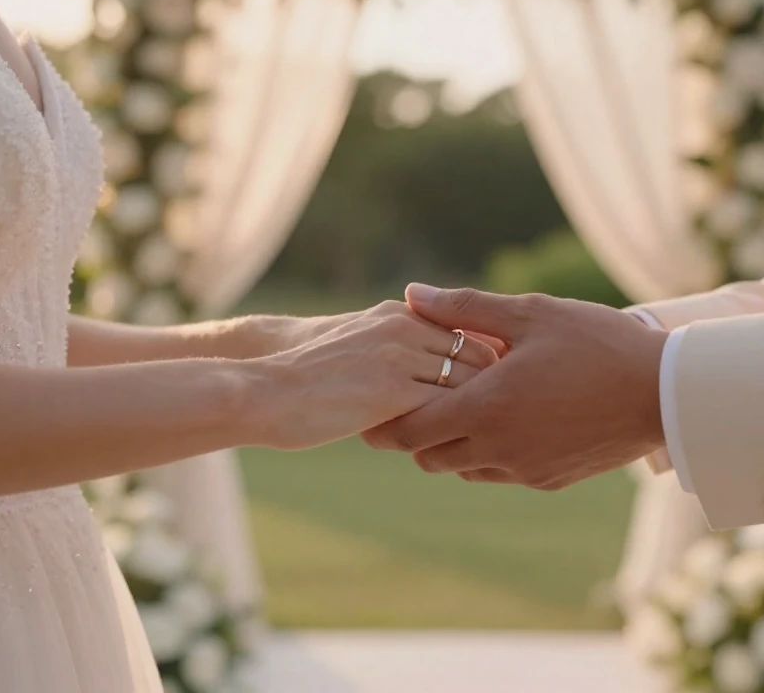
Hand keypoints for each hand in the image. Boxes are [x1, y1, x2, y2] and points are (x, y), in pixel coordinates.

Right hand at [257, 301, 498, 449]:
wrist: (265, 391)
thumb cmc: (310, 376)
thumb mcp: (360, 345)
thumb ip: (398, 349)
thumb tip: (432, 376)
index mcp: (401, 314)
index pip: (469, 333)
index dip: (488, 367)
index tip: (496, 396)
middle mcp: (407, 327)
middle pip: (481, 355)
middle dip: (495, 390)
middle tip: (498, 423)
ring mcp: (402, 356)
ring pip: (470, 383)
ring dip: (479, 413)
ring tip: (476, 441)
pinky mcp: (394, 391)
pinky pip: (447, 410)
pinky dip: (455, 431)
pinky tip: (449, 449)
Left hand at [362, 285, 666, 489]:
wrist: (666, 392)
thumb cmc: (597, 343)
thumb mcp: (530, 313)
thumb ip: (463, 308)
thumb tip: (411, 294)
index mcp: (486, 409)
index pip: (409, 431)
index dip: (386, 418)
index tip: (380, 398)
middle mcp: (498, 449)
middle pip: (428, 457)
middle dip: (419, 430)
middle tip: (425, 394)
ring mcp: (524, 470)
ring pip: (462, 468)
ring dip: (455, 443)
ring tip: (471, 401)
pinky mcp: (549, 480)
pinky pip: (500, 473)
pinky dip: (490, 452)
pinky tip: (510, 417)